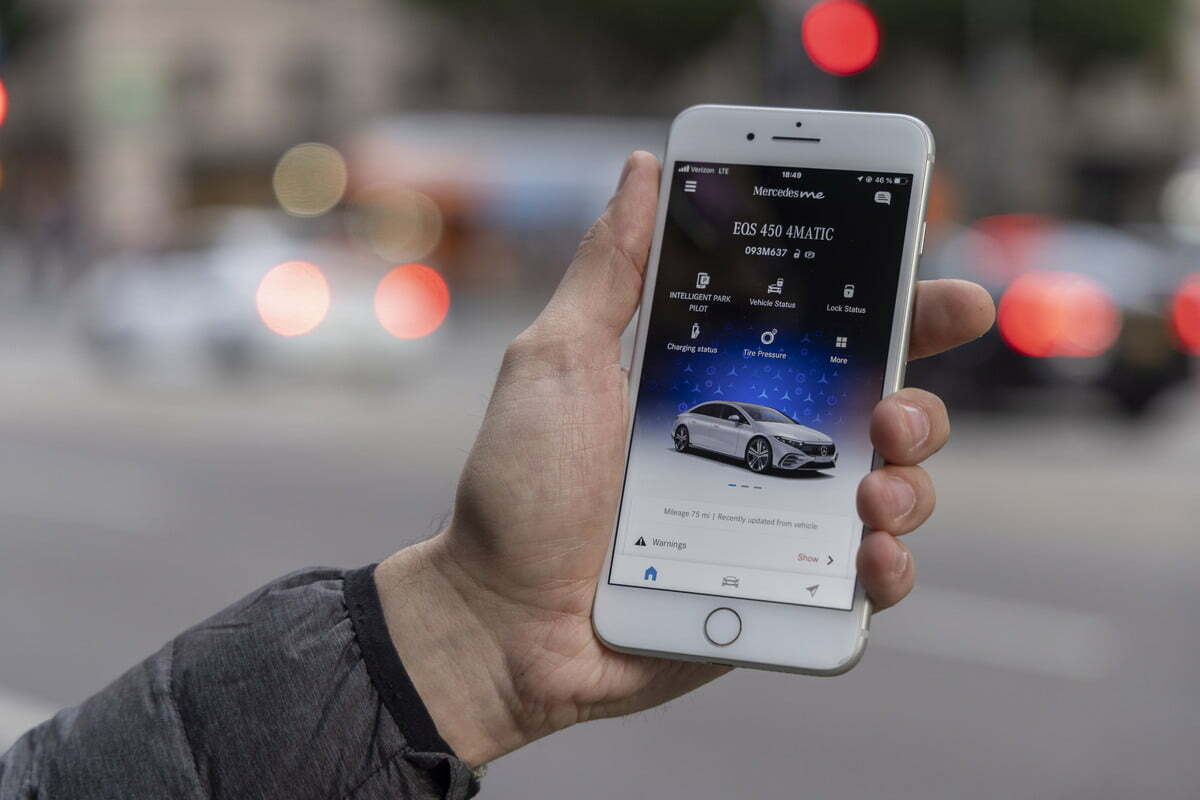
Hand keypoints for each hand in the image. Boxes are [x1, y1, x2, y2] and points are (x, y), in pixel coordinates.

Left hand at [375, 151, 995, 765]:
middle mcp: (761, 451)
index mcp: (717, 385)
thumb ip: (611, 270)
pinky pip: (869, 583)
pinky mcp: (782, 594)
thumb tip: (642, 168)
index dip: (889, 304)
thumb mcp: (558, 362)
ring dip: (913, 480)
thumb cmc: (520, 490)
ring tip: (874, 485)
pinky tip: (871, 555)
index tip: (934, 283)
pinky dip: (891, 568)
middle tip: (901, 406)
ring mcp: (778, 525)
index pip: (821, 333)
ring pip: (895, 490)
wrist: (500, 623)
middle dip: (921, 397)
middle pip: (883, 408)